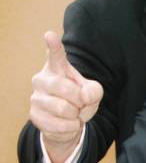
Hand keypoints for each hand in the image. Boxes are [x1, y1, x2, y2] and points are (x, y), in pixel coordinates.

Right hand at [30, 31, 102, 162]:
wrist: (67, 123)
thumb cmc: (79, 100)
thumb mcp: (93, 93)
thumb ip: (94, 90)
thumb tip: (84, 96)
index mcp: (57, 67)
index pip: (56, 54)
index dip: (53, 45)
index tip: (50, 35)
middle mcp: (42, 79)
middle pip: (66, 89)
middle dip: (80, 100)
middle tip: (80, 103)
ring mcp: (36, 97)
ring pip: (63, 109)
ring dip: (75, 115)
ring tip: (74, 113)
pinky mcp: (34, 115)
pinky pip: (59, 125)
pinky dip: (71, 127)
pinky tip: (68, 123)